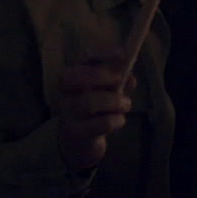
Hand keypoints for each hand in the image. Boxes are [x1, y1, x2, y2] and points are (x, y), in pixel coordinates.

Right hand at [57, 51, 135, 169]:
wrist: (78, 144)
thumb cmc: (93, 112)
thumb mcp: (105, 93)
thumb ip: (117, 84)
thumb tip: (131, 78)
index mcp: (73, 79)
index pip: (82, 60)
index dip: (101, 55)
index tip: (122, 53)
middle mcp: (65, 94)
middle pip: (75, 78)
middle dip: (101, 76)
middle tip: (120, 80)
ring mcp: (68, 114)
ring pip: (89, 102)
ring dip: (114, 101)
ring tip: (126, 104)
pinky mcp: (76, 133)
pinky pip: (100, 124)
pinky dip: (116, 120)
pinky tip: (119, 120)